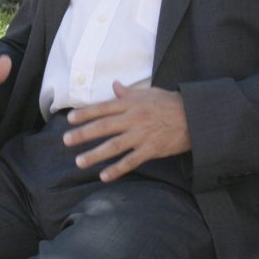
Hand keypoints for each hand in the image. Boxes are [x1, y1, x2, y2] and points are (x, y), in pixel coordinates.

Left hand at [63, 81, 190, 182]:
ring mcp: (141, 135)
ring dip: (95, 154)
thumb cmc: (169, 103)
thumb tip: (114, 85)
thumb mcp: (147, 93)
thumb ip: (128, 92)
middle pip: (103, 127)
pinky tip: (104, 176)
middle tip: (66, 140)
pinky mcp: (151, 150)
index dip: (85, 113)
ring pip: (114, 146)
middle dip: (83, 134)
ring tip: (79, 162)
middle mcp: (132, 119)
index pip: (102, 108)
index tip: (69, 119)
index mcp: (129, 103)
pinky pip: (131, 161)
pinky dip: (117, 169)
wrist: (195, 117)